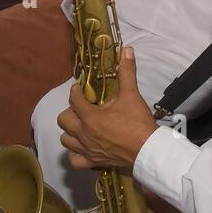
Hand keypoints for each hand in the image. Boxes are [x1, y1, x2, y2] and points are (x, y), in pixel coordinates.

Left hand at [57, 46, 157, 170]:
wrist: (148, 149)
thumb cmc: (137, 122)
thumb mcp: (131, 95)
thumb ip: (127, 72)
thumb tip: (127, 50)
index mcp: (90, 117)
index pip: (73, 99)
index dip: (76, 91)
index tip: (81, 88)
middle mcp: (83, 134)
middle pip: (63, 120)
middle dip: (70, 111)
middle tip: (83, 108)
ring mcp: (86, 149)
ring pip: (65, 140)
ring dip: (70, 132)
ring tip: (81, 125)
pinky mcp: (92, 162)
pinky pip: (74, 160)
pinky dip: (75, 153)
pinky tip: (83, 146)